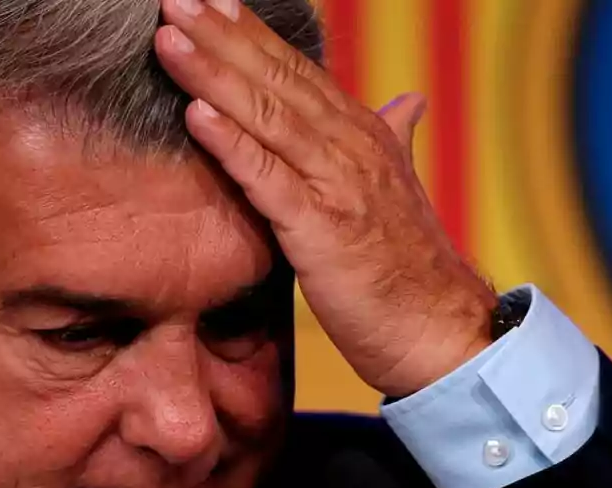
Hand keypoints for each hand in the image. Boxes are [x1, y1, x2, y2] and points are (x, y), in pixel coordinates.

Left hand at [155, 0, 498, 397]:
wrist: (440, 330)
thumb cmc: (410, 270)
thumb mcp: (399, 192)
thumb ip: (395, 140)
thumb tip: (409, 101)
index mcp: (363, 137)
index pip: (297, 72)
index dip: (250, 33)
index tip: (209, 0)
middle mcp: (351, 148)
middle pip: (277, 80)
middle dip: (222, 36)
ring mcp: (338, 185)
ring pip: (268, 117)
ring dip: (216, 74)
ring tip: (171, 38)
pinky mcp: (323, 229)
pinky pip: (269, 179)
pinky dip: (233, 144)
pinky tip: (196, 114)